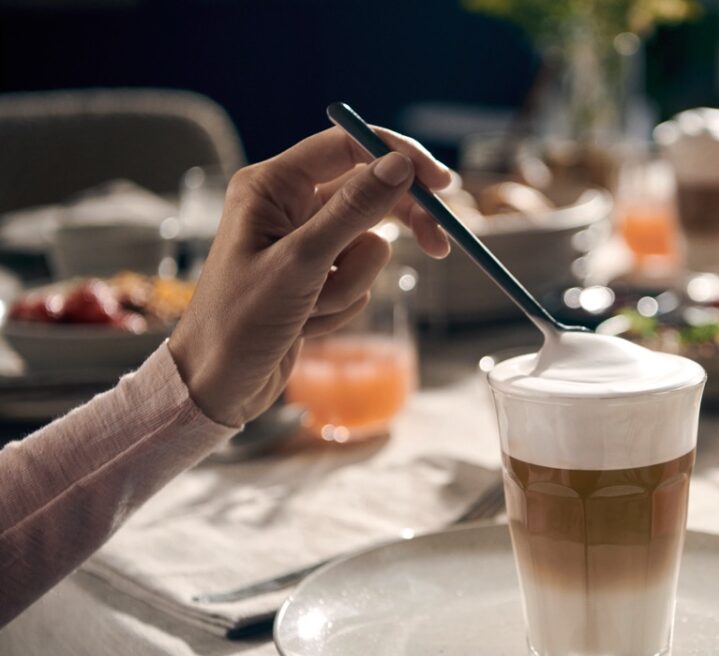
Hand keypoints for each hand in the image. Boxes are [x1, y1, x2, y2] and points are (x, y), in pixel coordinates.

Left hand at [168, 126, 451, 426]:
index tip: (441, 185)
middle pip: (367, 194)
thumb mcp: (302, 262)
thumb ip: (353, 210)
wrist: (217, 385)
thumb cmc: (240, 321)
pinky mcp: (313, 276)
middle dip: (395, 227)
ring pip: (366, 245)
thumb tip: (399, 164)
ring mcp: (302, 243)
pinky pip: (357, 277)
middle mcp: (286, 206)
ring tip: (311, 308)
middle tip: (437, 246)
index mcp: (271, 186)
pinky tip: (308, 323)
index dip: (399, 159)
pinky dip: (342, 304)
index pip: (349, 146)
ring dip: (351, 283)